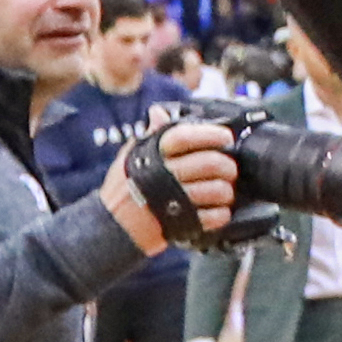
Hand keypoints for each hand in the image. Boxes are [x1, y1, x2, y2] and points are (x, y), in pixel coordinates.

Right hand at [101, 113, 236, 256]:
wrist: (112, 228)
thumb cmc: (123, 189)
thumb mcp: (130, 157)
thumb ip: (150, 136)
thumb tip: (159, 112)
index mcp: (152, 156)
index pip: (185, 137)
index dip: (210, 134)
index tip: (225, 136)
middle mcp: (163, 176)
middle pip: (210, 163)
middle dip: (227, 165)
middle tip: (229, 168)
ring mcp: (174, 202)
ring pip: (216, 190)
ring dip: (227, 190)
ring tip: (225, 190)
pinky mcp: (181, 224)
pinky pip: (213, 217)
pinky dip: (222, 213)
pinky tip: (218, 210)